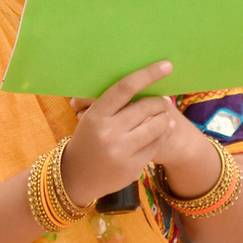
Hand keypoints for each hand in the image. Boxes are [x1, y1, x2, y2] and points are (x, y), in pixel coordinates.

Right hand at [61, 61, 174, 206]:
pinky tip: (161, 131)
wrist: (76, 177)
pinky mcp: (133, 168)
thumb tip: (147, 85)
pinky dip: (162, 135)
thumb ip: (114, 104)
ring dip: (164, 117)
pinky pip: (156, 144)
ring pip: (157, 125)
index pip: (125, 87)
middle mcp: (109, 132)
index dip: (148, 74)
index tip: (166, 65)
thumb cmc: (87, 139)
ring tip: (162, 115)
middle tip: (163, 100)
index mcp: (96, 115)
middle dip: (160, 102)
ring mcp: (122, 152)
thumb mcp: (91, 118)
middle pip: (146, 107)